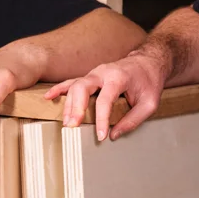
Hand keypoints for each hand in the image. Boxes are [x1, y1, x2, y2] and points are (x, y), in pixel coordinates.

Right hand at [44, 52, 165, 141]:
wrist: (148, 61)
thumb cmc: (149, 81)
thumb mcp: (150, 103)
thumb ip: (134, 119)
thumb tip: (115, 135)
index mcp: (119, 77)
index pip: (105, 99)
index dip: (102, 119)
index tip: (102, 136)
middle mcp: (103, 72)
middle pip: (83, 87)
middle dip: (75, 107)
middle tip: (72, 126)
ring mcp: (95, 72)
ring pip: (75, 85)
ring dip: (68, 104)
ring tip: (66, 123)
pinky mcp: (91, 76)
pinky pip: (72, 81)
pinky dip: (60, 89)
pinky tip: (49, 97)